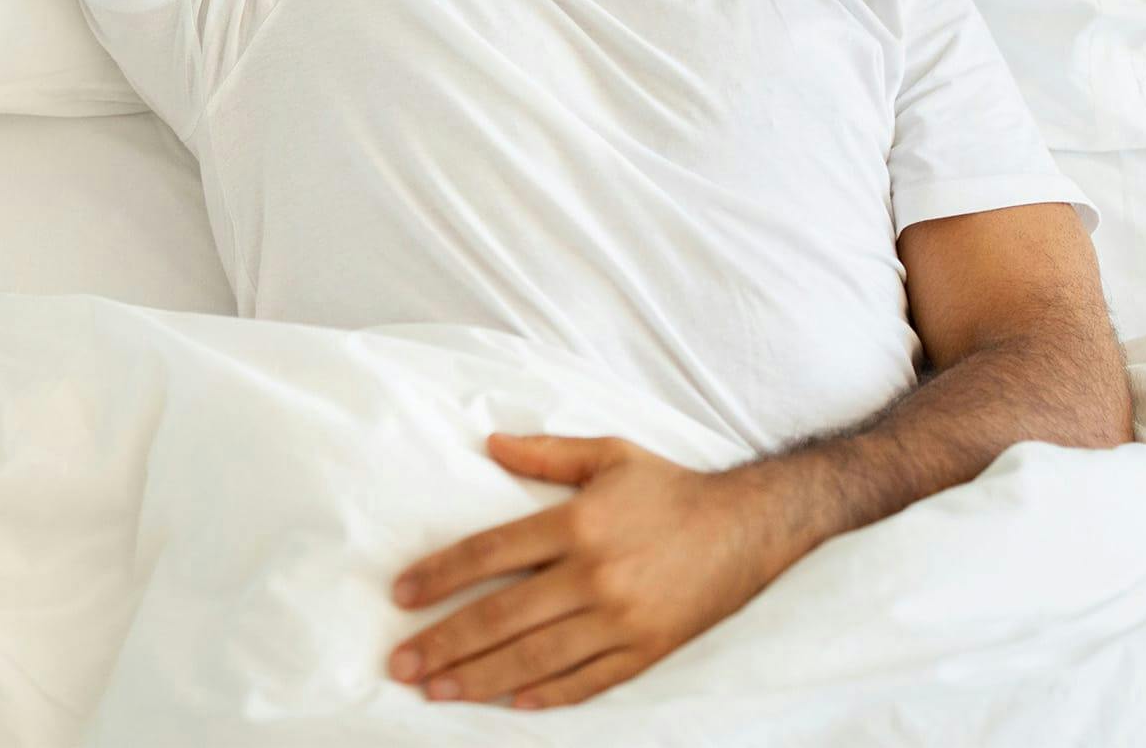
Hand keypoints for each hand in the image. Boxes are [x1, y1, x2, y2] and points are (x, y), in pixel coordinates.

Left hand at [386, 431, 770, 711]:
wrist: (745, 528)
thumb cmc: (669, 488)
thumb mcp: (609, 453)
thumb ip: (547, 451)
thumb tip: (489, 442)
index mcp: (579, 522)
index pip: (491, 552)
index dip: (440, 575)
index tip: (401, 594)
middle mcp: (594, 574)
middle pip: (501, 616)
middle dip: (443, 642)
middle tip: (399, 662)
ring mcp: (620, 620)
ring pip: (532, 658)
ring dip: (476, 678)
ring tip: (434, 690)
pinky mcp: (644, 651)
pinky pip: (584, 682)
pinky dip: (543, 697)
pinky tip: (506, 703)